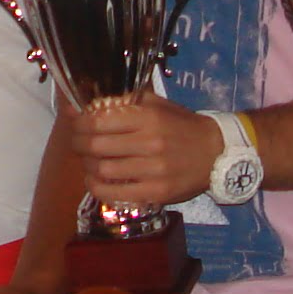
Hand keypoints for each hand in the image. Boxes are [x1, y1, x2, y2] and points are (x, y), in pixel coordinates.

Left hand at [78, 95, 216, 207]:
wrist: (217, 153)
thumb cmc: (183, 126)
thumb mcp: (159, 105)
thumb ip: (127, 101)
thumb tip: (90, 99)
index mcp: (149, 117)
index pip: (99, 121)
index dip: (79, 123)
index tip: (75, 123)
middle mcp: (150, 143)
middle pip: (96, 145)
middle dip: (78, 143)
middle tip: (77, 142)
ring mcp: (154, 170)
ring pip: (103, 170)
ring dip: (87, 165)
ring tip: (87, 161)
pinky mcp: (157, 192)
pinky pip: (116, 194)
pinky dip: (97, 188)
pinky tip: (94, 181)